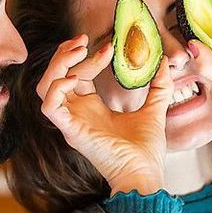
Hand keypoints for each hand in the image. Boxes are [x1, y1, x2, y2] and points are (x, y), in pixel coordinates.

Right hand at [37, 34, 173, 195]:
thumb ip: (158, 86)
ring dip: (57, 65)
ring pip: (45, 87)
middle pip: (56, 76)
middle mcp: (77, 113)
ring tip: (77, 51)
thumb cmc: (145, 150)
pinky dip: (56, 88)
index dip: (88, 57)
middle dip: (65, 54)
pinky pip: (49, 106)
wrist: (144, 173)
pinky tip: (75, 78)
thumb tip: (165, 62)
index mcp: (91, 109)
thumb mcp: (154, 109)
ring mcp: (71, 122)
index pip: (78, 75)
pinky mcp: (71, 131)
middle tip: (82, 39)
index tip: (109, 47)